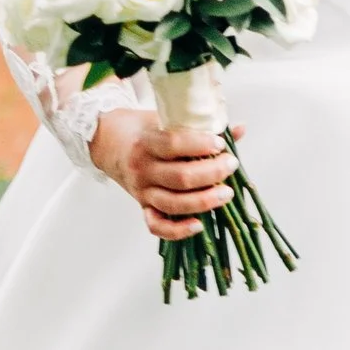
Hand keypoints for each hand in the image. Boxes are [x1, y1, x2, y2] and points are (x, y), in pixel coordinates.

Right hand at [95, 102, 237, 240]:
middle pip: (180, 177)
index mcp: (147, 142)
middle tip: (231, 164)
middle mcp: (142, 169)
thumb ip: (201, 125)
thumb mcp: (166, 118)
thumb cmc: (144, 129)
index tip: (220, 144)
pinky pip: (157, 226)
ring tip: (226, 193)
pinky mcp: (142, 206)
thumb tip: (240, 129)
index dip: (200, 145)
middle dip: (212, 173)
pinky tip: (199, 225)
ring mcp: (142, 191)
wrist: (108, 141)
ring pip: (173, 203)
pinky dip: (177, 231)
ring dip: (203, 201)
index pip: (174, 144)